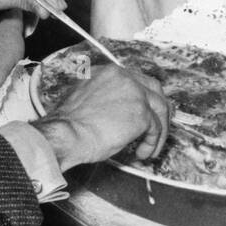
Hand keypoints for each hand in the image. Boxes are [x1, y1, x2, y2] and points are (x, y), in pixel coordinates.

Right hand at [33, 65, 170, 168]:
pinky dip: (152, 143)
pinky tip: (142, 153)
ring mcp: (135, 94)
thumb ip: (101, 97)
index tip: (145, 111)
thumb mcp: (83, 99)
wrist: (66, 134)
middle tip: (159, 127)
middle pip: (155, 89)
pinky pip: (155, 129)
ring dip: (159, 131)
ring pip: (160, 109)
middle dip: (159, 110)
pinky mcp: (141, 114)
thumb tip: (114, 111)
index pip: (136, 80)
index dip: (144, 96)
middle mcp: (124, 78)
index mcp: (108, 72)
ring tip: (150, 148)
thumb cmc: (68, 124)